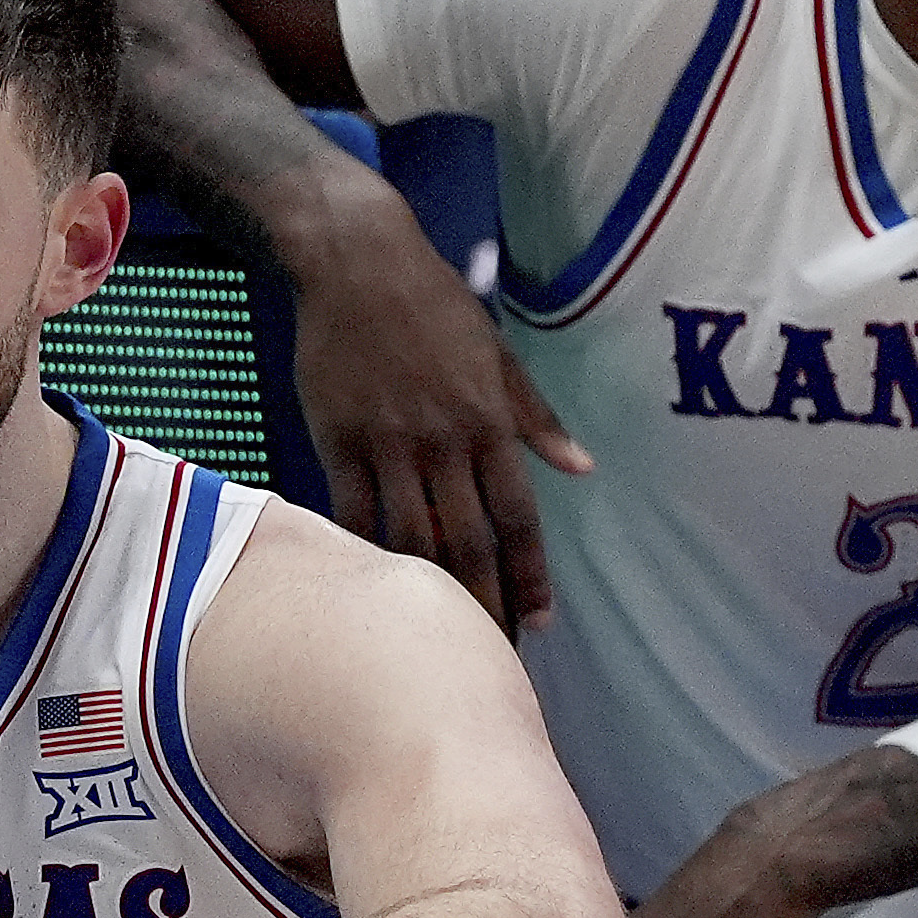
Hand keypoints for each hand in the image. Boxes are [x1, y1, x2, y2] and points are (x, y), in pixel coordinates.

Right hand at [287, 169, 592, 630]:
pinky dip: (363, 553)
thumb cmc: (435, 305)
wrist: (356, 263)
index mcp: (487, 420)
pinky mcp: (336, 439)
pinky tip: (372, 590)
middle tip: (494, 654)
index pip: (518, 516)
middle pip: (468, 541)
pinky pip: (350, 512)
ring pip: (410, 537)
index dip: (531, 574)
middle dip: (485, 603)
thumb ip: (536, 417)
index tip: (541, 622)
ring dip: (429, 592)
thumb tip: (582, 468)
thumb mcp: (499, 353)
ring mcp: (385, 443)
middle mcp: (441, 440)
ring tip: (440, 636)